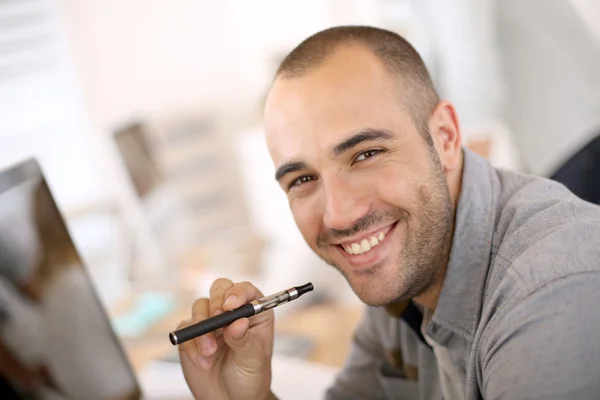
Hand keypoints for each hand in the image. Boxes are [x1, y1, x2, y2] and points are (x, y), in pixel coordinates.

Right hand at [177, 278, 274, 399]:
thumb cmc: (250, 377)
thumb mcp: (253, 360)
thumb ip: (244, 340)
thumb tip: (238, 322)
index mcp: (254, 313)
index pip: (246, 290)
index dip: (237, 292)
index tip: (230, 305)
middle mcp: (232, 313)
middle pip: (220, 289)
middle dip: (216, 302)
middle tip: (216, 320)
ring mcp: (211, 322)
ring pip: (200, 306)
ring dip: (202, 328)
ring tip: (210, 353)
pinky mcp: (193, 335)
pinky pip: (186, 329)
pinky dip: (191, 345)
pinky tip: (203, 362)